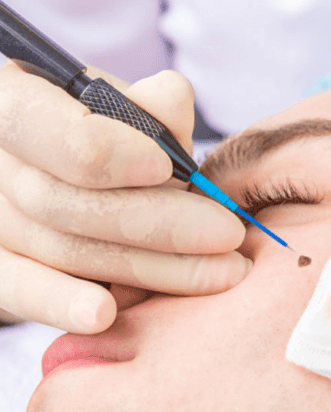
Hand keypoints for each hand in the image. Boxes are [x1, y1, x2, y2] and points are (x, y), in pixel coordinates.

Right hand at [0, 63, 249, 332]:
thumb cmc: (109, 138)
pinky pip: (21, 290)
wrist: (65, 181)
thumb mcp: (127, 113)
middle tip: (229, 234)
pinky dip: (64, 303)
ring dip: (148, 266)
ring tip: (220, 273)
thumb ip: (149, 109)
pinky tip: (104, 315)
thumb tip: (171, 96)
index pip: (43, 125)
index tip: (167, 169)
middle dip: (157, 222)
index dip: (108, 151)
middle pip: (63, 199)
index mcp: (13, 99)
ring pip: (60, 249)